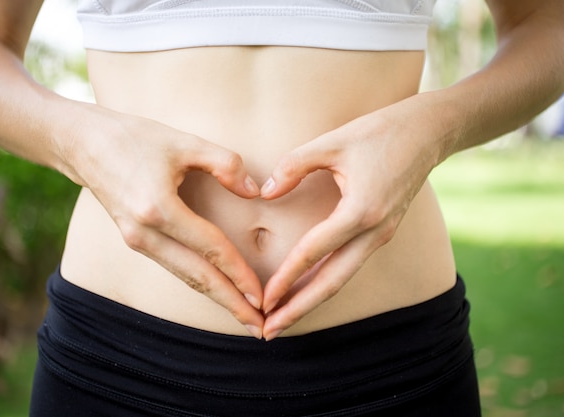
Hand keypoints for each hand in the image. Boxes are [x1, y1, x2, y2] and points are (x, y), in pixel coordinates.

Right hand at [63, 105, 264, 337]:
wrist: (81, 143)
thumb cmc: (134, 137)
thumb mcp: (184, 142)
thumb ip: (225, 164)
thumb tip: (255, 193)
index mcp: (157, 208)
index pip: (210, 249)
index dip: (239, 274)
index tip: (263, 296)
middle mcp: (144, 233)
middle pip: (197, 277)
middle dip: (231, 304)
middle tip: (261, 329)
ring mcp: (136, 240)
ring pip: (185, 277)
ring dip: (217, 298)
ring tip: (244, 316)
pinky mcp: (135, 240)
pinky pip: (173, 266)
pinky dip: (199, 282)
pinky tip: (218, 290)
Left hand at [259, 99, 440, 339]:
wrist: (428, 132)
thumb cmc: (380, 132)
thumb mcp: (332, 142)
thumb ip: (294, 166)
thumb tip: (266, 193)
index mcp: (361, 211)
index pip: (314, 252)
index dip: (285, 278)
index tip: (263, 300)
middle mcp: (374, 231)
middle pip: (332, 282)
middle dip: (299, 309)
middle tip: (269, 332)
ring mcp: (381, 235)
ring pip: (342, 278)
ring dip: (312, 300)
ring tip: (284, 319)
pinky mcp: (382, 232)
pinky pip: (350, 264)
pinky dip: (326, 282)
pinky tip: (307, 289)